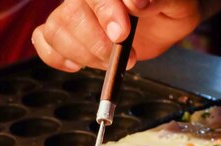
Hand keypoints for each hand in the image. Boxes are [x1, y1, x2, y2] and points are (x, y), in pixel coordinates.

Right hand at [32, 0, 210, 71]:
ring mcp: (73, 11)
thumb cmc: (171, 8)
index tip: (121, 33)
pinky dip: (56, 57)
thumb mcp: (177, 4)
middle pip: (72, 14)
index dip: (105, 12)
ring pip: (56, 30)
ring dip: (84, 55)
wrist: (167, 19)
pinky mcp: (67, 32)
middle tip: (128, 57)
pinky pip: (43, 40)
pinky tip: (78, 64)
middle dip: (98, 43)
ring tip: (112, 62)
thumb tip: (137, 2)